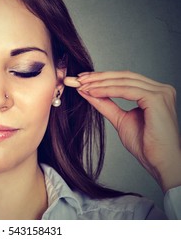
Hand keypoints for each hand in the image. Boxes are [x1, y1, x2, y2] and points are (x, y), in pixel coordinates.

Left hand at [75, 71, 180, 191]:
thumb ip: (106, 104)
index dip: (102, 77)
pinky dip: (107, 90)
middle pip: (123, 76)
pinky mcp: (156, 98)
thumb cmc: (146, 145)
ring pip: (123, 81)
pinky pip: (126, 90)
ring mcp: (161, 92)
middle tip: (77, 79)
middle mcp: (160, 89)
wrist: (160, 162)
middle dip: (98, 77)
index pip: (124, 79)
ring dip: (99, 83)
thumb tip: (87, 92)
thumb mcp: (120, 120)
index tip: (81, 79)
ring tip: (82, 86)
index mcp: (154, 92)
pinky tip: (92, 92)